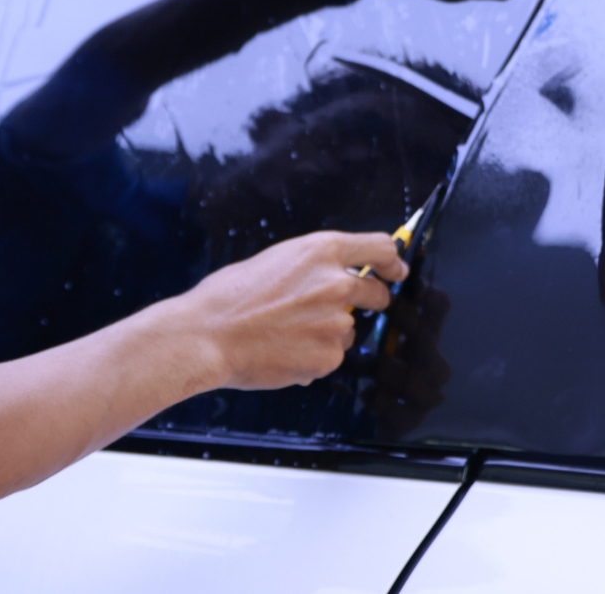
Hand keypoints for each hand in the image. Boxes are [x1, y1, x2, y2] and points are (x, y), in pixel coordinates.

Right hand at [189, 230, 407, 390]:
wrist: (209, 335)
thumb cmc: (229, 296)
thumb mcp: (275, 260)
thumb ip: (312, 266)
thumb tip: (334, 275)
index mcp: (321, 251)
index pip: (380, 247)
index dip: (392, 260)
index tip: (395, 268)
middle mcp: (336, 284)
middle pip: (378, 293)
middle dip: (368, 301)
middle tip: (336, 308)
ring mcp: (336, 323)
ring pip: (348, 329)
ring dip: (329, 331)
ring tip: (286, 331)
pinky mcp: (329, 357)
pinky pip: (331, 356)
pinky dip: (314, 355)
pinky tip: (284, 349)